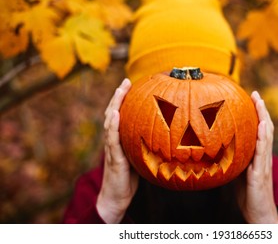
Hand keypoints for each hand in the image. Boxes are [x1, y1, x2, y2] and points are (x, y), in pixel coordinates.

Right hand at [97, 78, 138, 222]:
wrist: (117, 196)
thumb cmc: (130, 176)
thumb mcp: (139, 155)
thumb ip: (145, 143)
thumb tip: (168, 132)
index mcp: (120, 137)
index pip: (120, 114)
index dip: (123, 99)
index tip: (130, 83)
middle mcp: (114, 139)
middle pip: (113, 112)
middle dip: (118, 96)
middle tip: (125, 81)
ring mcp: (112, 148)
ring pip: (110, 122)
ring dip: (114, 104)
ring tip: (120, 90)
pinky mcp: (114, 157)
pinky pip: (112, 139)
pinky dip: (113, 126)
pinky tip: (115, 114)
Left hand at [236, 91, 277, 223]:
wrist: (259, 214)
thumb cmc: (249, 194)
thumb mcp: (238, 172)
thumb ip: (234, 159)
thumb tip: (218, 147)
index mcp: (258, 156)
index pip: (260, 131)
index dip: (257, 115)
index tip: (252, 98)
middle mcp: (263, 158)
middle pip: (266, 129)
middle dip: (261, 110)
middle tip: (256, 94)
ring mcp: (263, 165)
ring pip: (267, 138)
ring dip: (264, 119)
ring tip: (260, 103)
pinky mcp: (260, 175)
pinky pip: (262, 155)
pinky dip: (263, 140)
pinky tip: (261, 128)